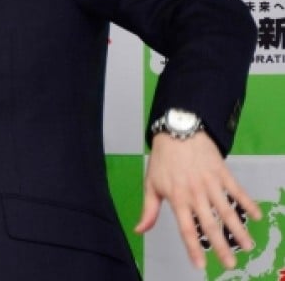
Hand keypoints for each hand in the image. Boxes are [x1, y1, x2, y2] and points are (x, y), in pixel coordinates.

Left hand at [134, 132, 261, 269]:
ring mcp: (210, 183)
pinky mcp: (222, 173)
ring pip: (226, 210)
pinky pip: (237, 190)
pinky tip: (257, 216)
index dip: (193, 248)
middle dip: (220, 246)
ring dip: (238, 229)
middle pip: (209, 224)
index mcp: (177, 198)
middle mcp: (195, 194)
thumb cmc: (162, 160)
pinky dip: (247, 203)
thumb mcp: (151, 184)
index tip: (201, 265)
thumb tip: (139, 230)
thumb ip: (149, 210)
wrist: (177, 132)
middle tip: (231, 264)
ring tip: (248, 246)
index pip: (186, 228)